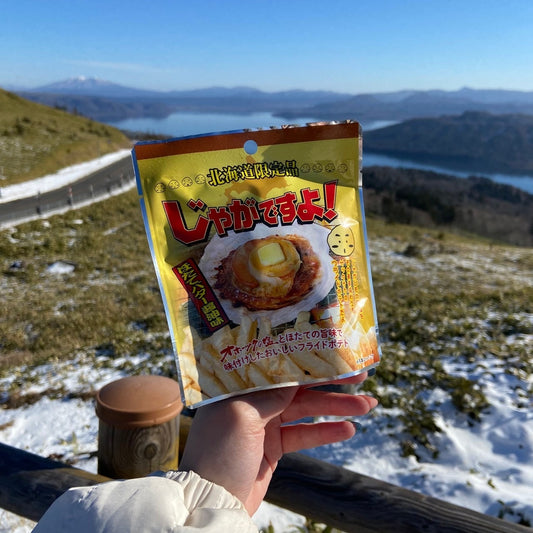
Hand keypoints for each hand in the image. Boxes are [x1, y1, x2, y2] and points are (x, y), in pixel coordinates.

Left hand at [179, 373, 377, 514]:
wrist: (210, 500)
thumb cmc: (218, 453)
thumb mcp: (242, 416)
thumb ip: (271, 395)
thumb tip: (296, 376)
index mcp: (239, 386)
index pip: (278, 365)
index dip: (307, 358)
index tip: (333, 352)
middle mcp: (252, 400)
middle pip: (298, 386)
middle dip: (330, 381)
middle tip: (361, 374)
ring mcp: (264, 424)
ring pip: (306, 409)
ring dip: (336, 407)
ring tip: (367, 404)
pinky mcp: (273, 447)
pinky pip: (304, 434)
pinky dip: (325, 432)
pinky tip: (348, 428)